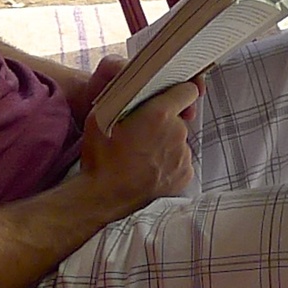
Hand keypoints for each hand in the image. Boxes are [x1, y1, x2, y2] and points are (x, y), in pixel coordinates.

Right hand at [77, 81, 197, 217]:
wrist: (104, 198)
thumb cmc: (101, 157)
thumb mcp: (100, 116)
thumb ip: (122, 99)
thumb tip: (133, 89)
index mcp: (159, 114)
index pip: (186, 90)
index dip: (178, 90)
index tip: (170, 95)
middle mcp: (177, 133)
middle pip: (178, 119)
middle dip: (163, 122)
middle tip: (141, 134)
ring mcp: (183, 156)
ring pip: (178, 142)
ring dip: (165, 144)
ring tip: (142, 156)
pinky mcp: (185, 175)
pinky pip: (180, 162)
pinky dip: (168, 163)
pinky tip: (148, 169)